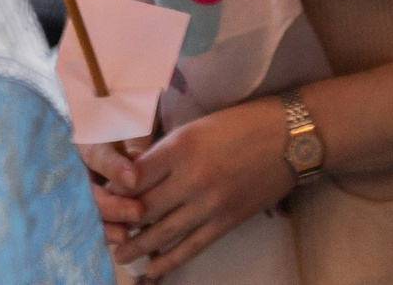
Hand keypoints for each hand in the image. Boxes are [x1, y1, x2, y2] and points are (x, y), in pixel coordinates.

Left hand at [90, 99, 295, 277]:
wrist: (291, 138)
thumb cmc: (243, 123)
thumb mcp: (198, 126)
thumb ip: (167, 150)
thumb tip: (135, 171)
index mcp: (181, 146)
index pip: (134, 176)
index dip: (114, 190)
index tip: (102, 195)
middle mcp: (191, 178)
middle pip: (143, 207)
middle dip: (119, 221)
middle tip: (103, 229)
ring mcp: (209, 204)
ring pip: (162, 233)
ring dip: (136, 246)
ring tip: (119, 255)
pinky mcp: (225, 222)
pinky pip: (190, 247)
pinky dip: (167, 261)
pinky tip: (150, 269)